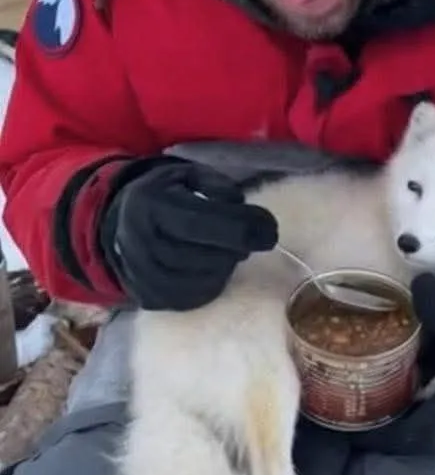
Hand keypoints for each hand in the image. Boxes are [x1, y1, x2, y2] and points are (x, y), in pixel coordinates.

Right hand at [99, 160, 277, 310]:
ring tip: (233, 250)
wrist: (123, 221)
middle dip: (237, 249)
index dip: (240, 228)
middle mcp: (139, 241)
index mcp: (149, 204)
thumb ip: (217, 187)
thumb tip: (240, 209)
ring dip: (226, 267)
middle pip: (200, 256)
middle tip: (256, 238)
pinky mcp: (147, 297)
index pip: (199, 221)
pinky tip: (219, 269)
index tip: (270, 229)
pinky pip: (189, 300)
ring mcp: (140, 274)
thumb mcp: (190, 174)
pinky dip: (213, 285)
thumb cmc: (168, 194)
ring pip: (198, 280)